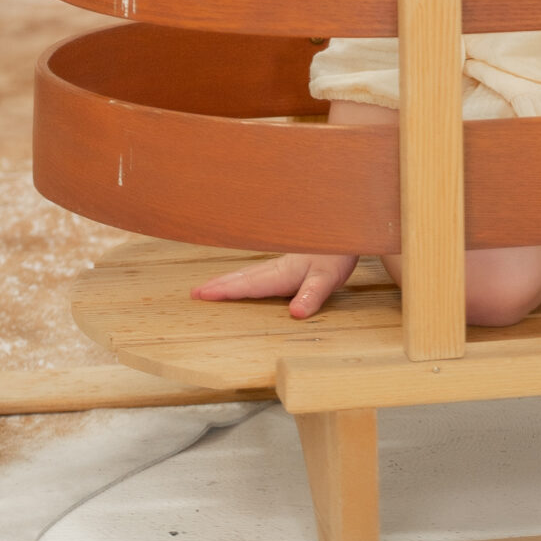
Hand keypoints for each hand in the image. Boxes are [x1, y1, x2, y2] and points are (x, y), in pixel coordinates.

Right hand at [191, 251, 358, 319]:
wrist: (346, 228)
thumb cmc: (338, 254)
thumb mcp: (328, 278)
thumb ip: (312, 295)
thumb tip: (295, 312)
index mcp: (282, 274)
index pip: (248, 285)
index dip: (225, 291)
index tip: (202, 294)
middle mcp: (277, 268)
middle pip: (242, 278)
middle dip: (219, 285)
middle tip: (195, 293)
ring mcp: (281, 264)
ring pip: (248, 274)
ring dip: (228, 280)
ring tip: (209, 287)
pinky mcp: (288, 264)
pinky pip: (258, 272)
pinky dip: (243, 277)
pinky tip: (243, 280)